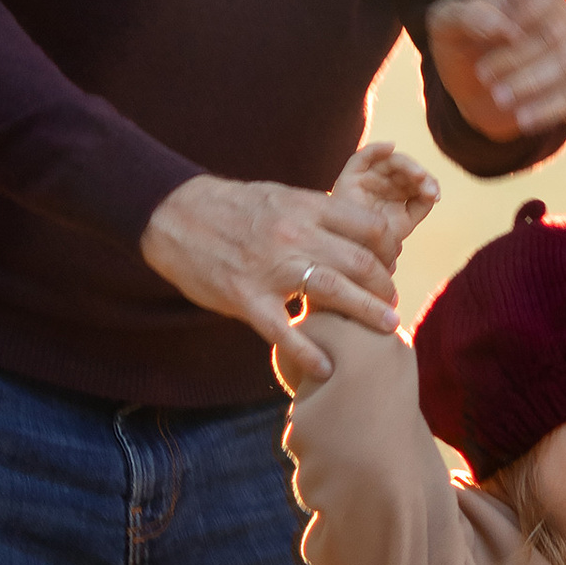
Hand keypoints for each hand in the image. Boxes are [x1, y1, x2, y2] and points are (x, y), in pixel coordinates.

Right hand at [139, 163, 417, 372]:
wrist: (174, 214)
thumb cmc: (232, 207)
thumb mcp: (281, 197)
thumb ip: (318, 214)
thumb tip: (358, 230)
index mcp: (306, 208)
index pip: (369, 226)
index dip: (390, 248)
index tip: (391, 263)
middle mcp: (294, 236)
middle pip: (361, 261)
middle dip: (385, 284)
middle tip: (391, 301)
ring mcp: (270, 269)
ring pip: (335, 292)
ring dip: (367, 312)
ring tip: (386, 327)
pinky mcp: (245, 298)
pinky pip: (283, 331)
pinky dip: (308, 352)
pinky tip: (326, 367)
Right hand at [337, 137, 439, 261]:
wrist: (353, 249)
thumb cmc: (378, 239)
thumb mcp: (406, 221)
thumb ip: (421, 204)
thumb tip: (433, 191)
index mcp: (395, 190)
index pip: (414, 178)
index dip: (427, 183)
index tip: (434, 197)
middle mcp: (381, 181)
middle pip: (404, 169)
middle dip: (420, 176)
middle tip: (429, 190)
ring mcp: (366, 177)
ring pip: (389, 161)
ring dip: (407, 165)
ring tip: (419, 176)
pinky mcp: (350, 177)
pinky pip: (361, 157)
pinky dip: (376, 148)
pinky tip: (390, 147)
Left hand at [424, 0, 565, 143]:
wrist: (470, 85)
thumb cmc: (461, 42)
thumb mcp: (447, 24)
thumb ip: (467, 16)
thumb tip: (504, 26)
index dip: (526, 15)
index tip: (496, 36)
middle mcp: (564, 14)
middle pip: (559, 31)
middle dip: (520, 56)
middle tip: (483, 74)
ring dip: (532, 83)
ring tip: (498, 98)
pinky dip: (546, 108)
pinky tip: (521, 119)